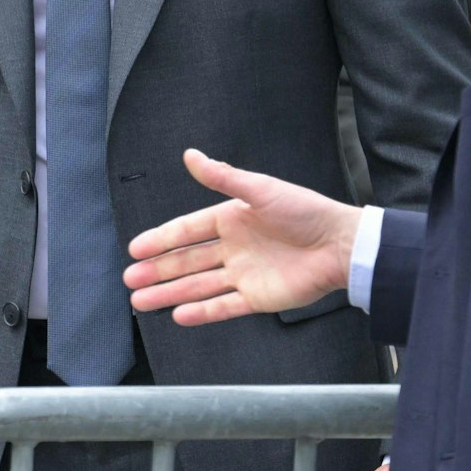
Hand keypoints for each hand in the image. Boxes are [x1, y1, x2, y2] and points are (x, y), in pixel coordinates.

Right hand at [123, 149, 360, 324]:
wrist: (341, 246)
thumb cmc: (305, 211)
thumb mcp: (260, 189)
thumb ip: (223, 177)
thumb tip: (190, 156)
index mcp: (230, 219)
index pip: (186, 231)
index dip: (160, 239)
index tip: (135, 248)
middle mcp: (232, 248)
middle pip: (186, 261)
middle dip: (156, 271)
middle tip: (130, 280)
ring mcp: (243, 275)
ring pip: (197, 286)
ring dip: (169, 293)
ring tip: (141, 302)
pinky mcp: (258, 298)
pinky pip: (224, 306)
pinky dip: (202, 311)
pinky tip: (179, 315)